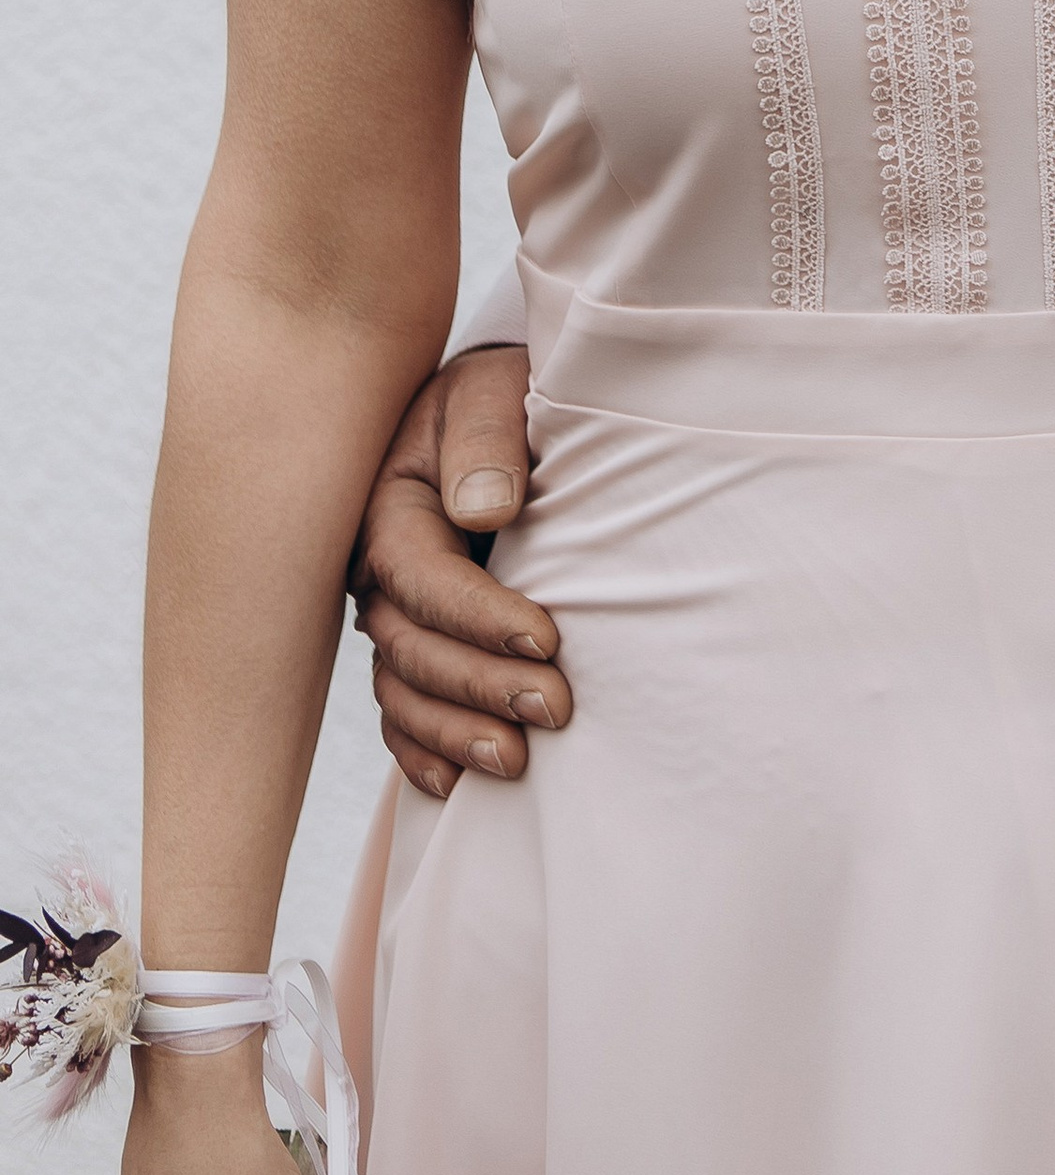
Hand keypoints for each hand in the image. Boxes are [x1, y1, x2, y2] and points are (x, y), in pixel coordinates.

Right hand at [351, 343, 568, 797]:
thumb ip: (487, 438)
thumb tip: (487, 510)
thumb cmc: (504, 394)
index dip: (478, 616)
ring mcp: (392, 613)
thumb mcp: (493, 390)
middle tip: (555, 708)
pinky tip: (456, 785)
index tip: (549, 637)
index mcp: (388, 506)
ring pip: (402, 691)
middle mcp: (378, 570)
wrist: (501, 404)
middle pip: (411, 647)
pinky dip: (422, 752)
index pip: (420, 578)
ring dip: (455, 731)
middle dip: (481, 684)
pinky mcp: (415, 641)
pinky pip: (399, 712)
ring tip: (517, 760)